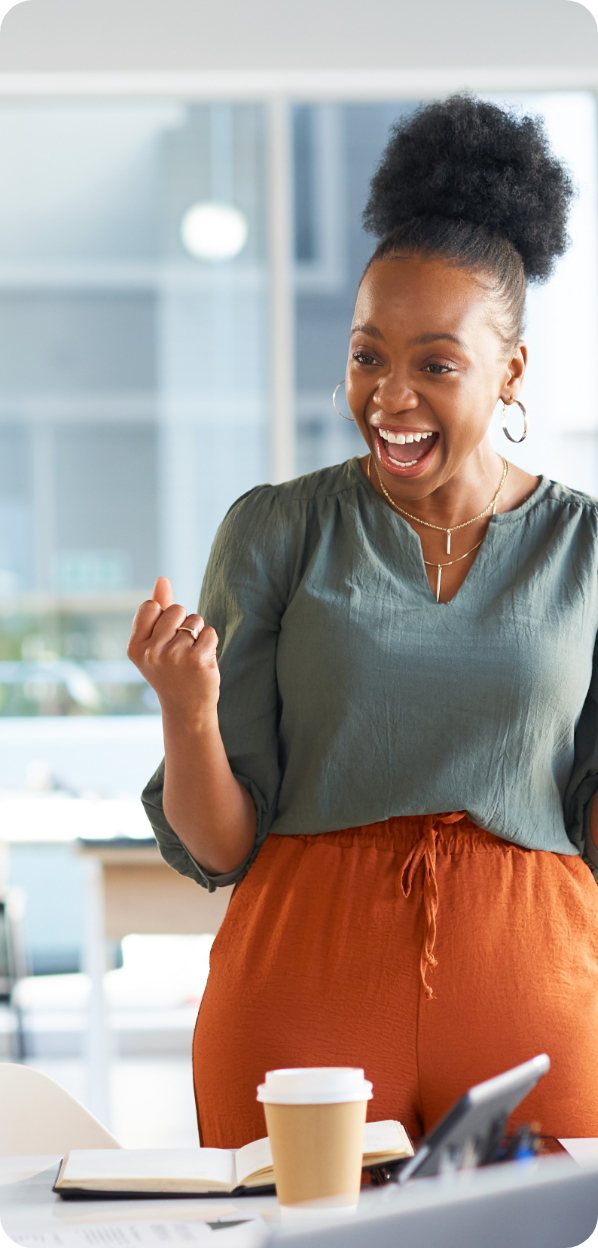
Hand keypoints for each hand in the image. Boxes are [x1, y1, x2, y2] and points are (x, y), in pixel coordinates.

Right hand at [127, 577, 219, 722]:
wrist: (187, 708)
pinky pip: (209, 632)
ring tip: (190, 656)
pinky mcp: (198, 660)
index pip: (151, 606)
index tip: (163, 638)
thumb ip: (159, 609)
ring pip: (195, 620)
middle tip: (179, 650)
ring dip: (198, 634)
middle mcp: (152, 652)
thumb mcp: (156, 643)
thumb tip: (163, 578)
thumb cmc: (171, 672)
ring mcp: (175, 656)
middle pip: (176, 609)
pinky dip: (210, 642)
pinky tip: (203, 660)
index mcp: (135, 647)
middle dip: (182, 623)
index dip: (163, 617)